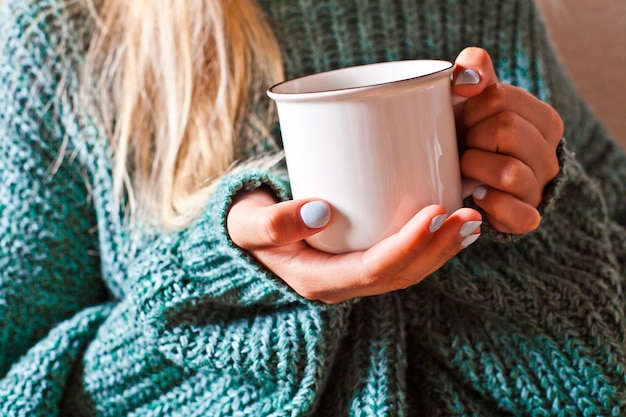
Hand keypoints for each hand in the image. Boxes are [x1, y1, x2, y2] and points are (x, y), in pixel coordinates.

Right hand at [227, 190, 481, 303]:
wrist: (248, 233)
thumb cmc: (248, 226)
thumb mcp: (249, 225)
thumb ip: (274, 222)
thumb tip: (319, 211)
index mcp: (319, 281)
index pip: (373, 270)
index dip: (408, 246)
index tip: (434, 213)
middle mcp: (343, 284)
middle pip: (401, 273)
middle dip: (438, 248)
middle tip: (469, 216)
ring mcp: (355, 275)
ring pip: (409, 269)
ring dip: (442, 247)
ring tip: (473, 220)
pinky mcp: (362, 258)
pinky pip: (403, 258)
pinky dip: (431, 242)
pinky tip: (451, 221)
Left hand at [452, 47, 563, 233]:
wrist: (467, 179)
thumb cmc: (471, 132)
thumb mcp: (472, 96)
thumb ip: (474, 68)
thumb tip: (468, 80)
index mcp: (543, 119)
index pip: (500, 98)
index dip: (472, 108)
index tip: (466, 119)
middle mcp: (549, 154)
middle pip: (506, 130)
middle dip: (473, 136)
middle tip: (466, 144)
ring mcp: (540, 188)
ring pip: (508, 172)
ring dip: (475, 168)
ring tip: (467, 169)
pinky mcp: (527, 218)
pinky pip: (518, 215)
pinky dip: (491, 204)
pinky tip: (476, 194)